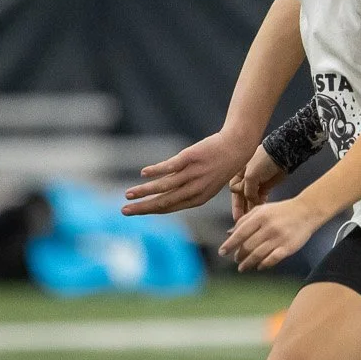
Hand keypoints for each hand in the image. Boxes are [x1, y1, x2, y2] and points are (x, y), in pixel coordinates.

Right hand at [122, 129, 253, 215]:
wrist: (236, 147)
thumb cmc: (219, 167)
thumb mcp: (206, 185)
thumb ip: (186, 192)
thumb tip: (164, 198)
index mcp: (198, 199)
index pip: (169, 208)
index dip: (150, 211)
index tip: (134, 212)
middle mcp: (195, 189)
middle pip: (164, 202)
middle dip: (142, 207)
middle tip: (124, 211)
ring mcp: (192, 174)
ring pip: (164, 186)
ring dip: (144, 191)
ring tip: (128, 194)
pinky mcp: (190, 158)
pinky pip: (170, 167)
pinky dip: (156, 171)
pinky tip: (143, 173)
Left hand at [220, 198, 328, 271]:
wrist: (307, 211)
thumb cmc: (281, 210)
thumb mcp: (262, 210)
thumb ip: (245, 220)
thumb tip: (229, 233)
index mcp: (260, 217)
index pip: (240, 233)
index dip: (230, 244)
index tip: (222, 252)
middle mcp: (268, 228)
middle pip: (248, 246)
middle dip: (239, 255)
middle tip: (236, 259)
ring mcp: (279, 238)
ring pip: (258, 255)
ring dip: (248, 263)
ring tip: (242, 267)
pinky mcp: (288, 247)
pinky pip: (272, 259)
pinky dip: (263, 264)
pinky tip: (259, 267)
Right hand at [230, 146, 285, 219]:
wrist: (282, 155)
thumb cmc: (264, 160)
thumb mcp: (250, 176)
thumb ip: (247, 191)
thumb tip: (250, 202)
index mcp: (238, 173)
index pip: (234, 190)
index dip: (237, 200)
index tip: (240, 209)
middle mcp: (245, 179)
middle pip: (241, 196)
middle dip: (241, 208)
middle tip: (240, 220)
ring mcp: (256, 183)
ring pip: (251, 199)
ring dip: (250, 207)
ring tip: (251, 217)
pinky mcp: (266, 186)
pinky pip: (260, 198)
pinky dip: (260, 204)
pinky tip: (260, 209)